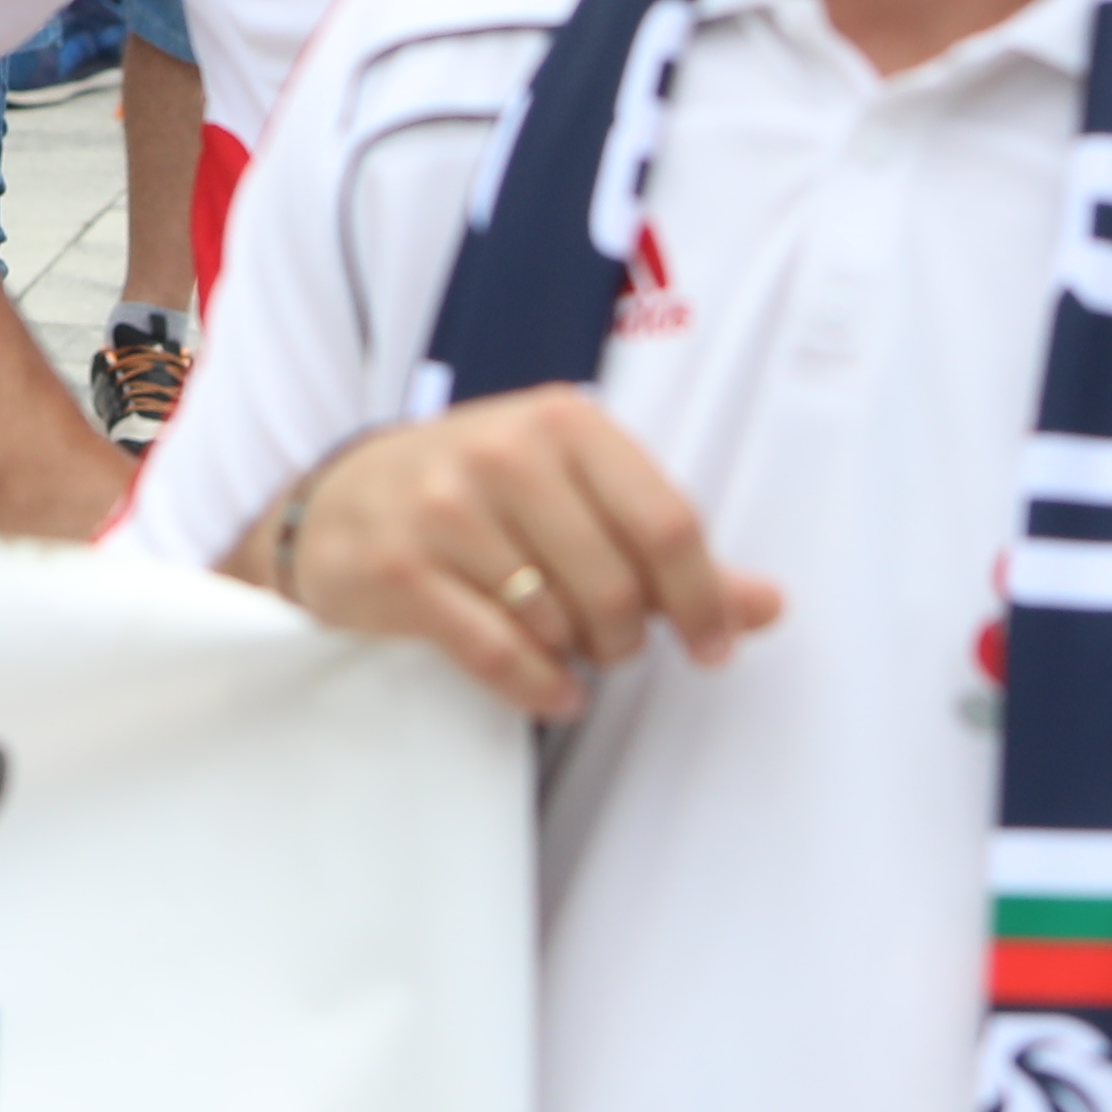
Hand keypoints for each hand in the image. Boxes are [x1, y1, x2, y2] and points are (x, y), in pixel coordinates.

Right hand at [235, 395, 784, 720]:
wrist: (343, 501)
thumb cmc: (481, 495)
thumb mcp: (576, 493)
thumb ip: (671, 550)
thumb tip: (768, 606)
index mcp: (563, 421)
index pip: (666, 523)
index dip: (704, 601)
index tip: (713, 648)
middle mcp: (503, 452)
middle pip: (616, 586)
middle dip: (628, 637)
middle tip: (615, 644)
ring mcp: (444, 509)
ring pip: (558, 622)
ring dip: (577, 657)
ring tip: (564, 645)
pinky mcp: (400, 568)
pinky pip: (499, 653)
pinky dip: (539, 688)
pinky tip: (552, 690)